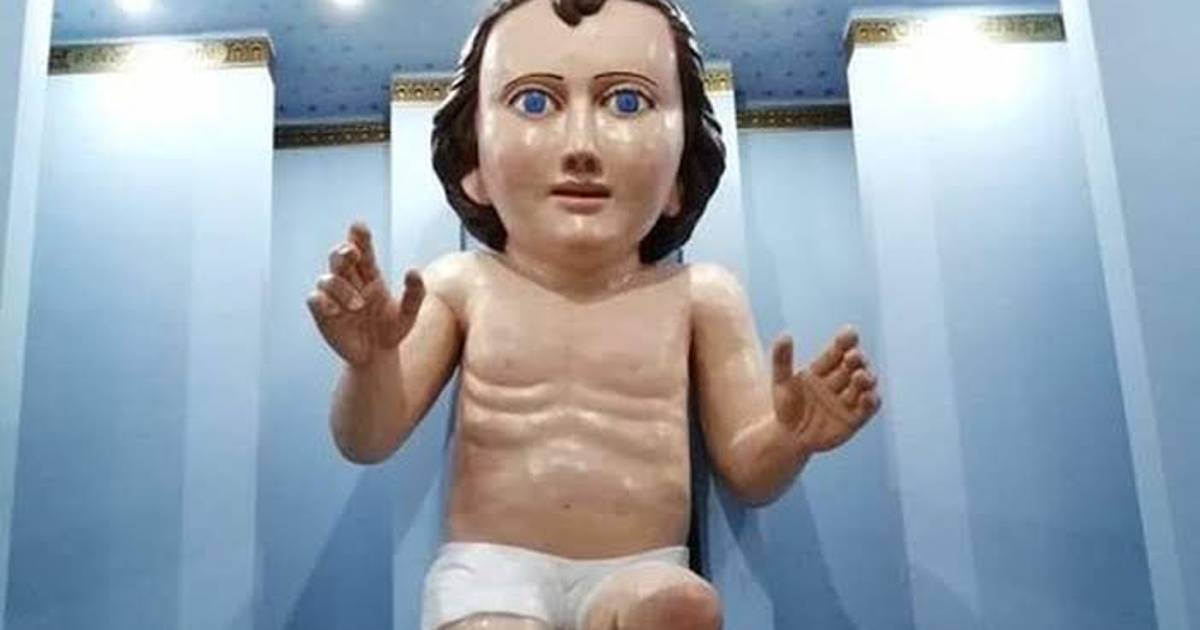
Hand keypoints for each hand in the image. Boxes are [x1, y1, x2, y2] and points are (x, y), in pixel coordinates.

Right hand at [306, 221, 424, 365]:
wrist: (376, 356)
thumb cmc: (391, 330)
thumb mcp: (408, 314)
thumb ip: (414, 293)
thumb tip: (413, 271)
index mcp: (370, 275)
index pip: (363, 250)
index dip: (359, 236)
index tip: (359, 226)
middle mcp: (350, 281)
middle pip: (339, 256)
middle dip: (344, 251)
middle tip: (353, 253)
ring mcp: (334, 296)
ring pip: (328, 278)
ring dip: (342, 289)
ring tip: (358, 306)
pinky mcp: (323, 313)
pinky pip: (315, 298)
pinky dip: (323, 301)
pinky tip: (337, 310)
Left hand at [772, 325, 880, 453]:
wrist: (789, 438)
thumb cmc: (785, 407)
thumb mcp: (781, 382)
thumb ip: (782, 359)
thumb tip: (785, 335)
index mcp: (823, 369)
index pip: (837, 351)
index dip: (845, 341)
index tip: (850, 333)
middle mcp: (839, 381)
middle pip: (854, 365)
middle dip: (857, 359)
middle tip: (852, 356)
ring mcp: (848, 399)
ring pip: (864, 384)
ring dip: (866, 378)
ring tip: (860, 375)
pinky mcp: (855, 418)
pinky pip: (868, 407)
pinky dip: (871, 401)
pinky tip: (868, 396)